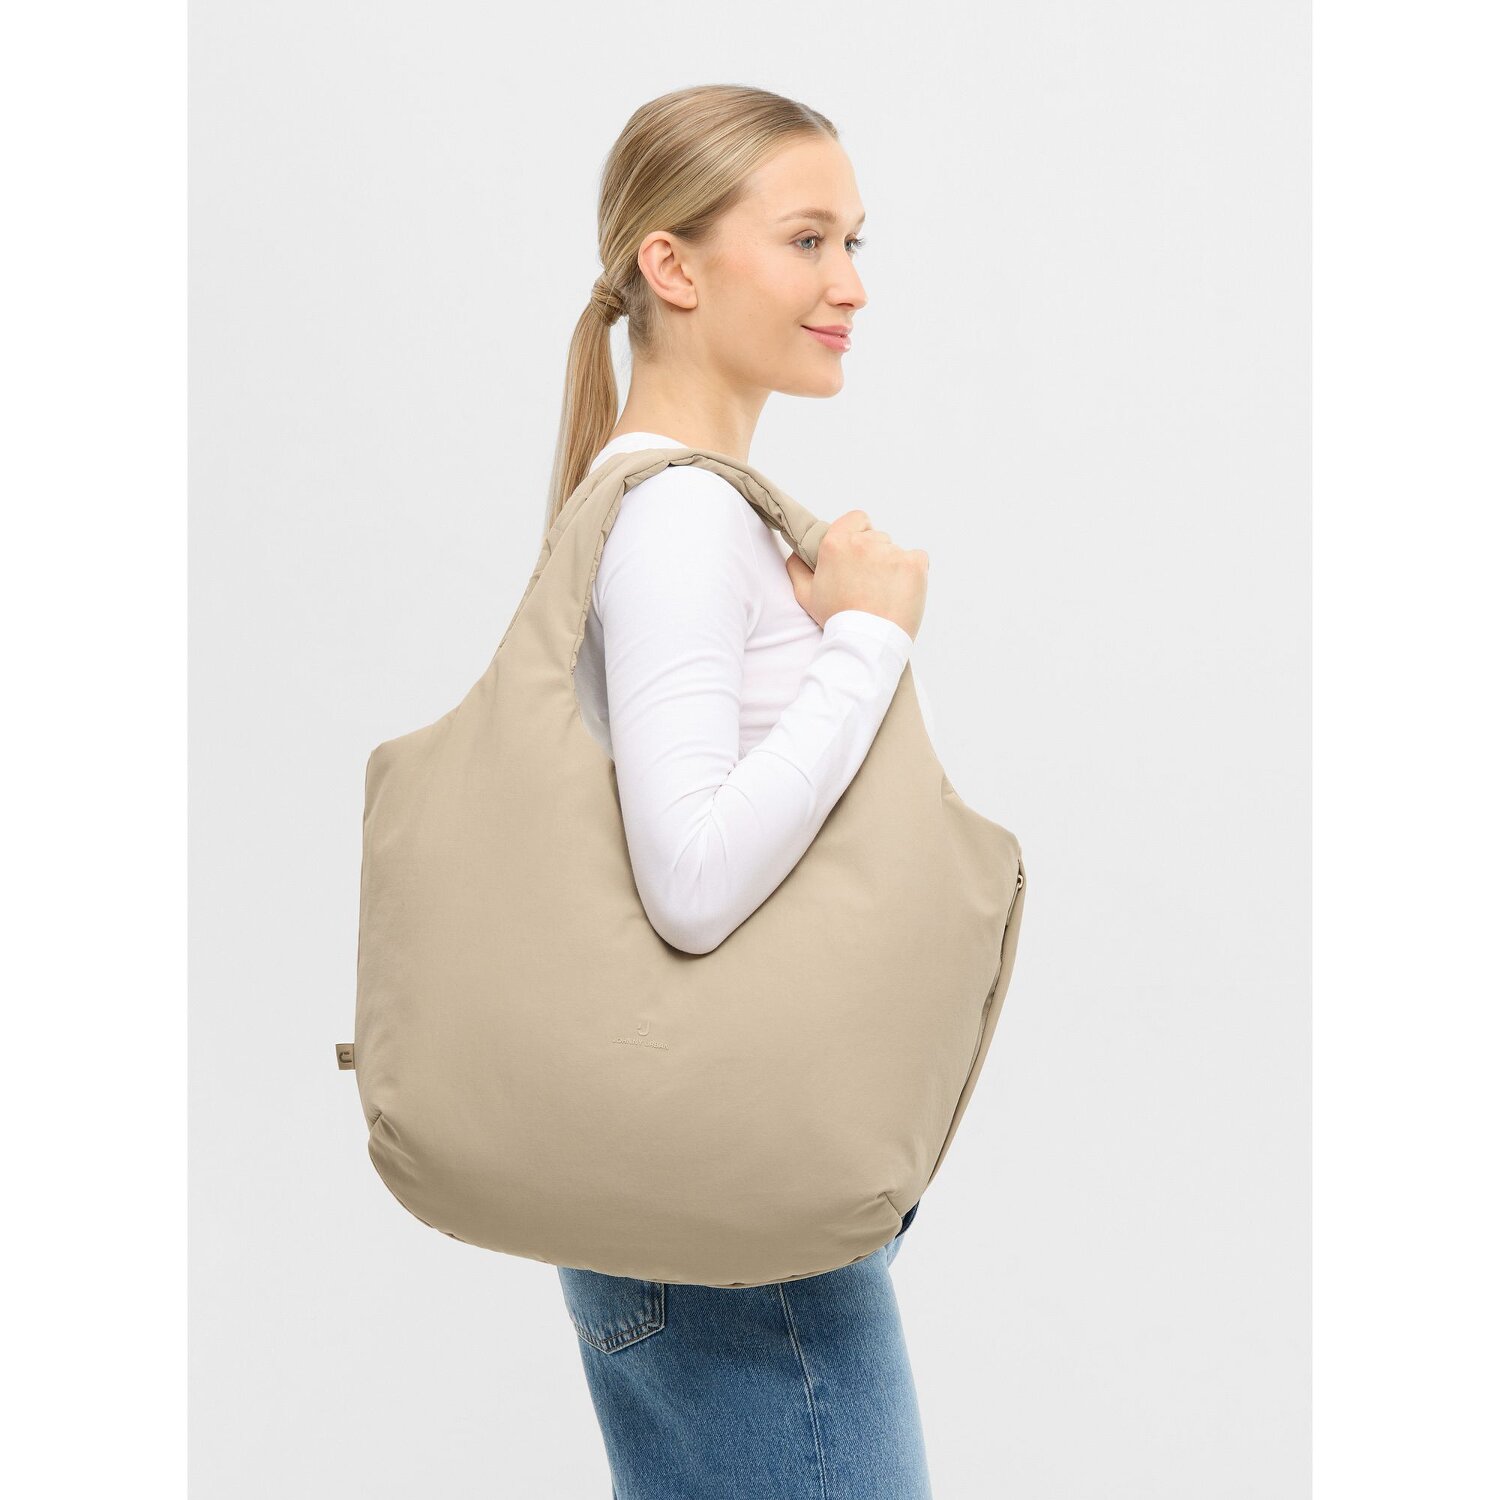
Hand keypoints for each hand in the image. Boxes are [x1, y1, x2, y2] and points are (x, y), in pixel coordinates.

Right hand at [785, 509, 927, 640]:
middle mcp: (864, 542)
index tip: (859, 552)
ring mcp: (891, 552)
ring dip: (893, 567)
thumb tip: (797, 553)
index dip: (859, 533)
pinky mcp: (914, 564)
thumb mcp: (806, 595)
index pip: (857, 518)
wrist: (867, 641)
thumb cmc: (838, 620)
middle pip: (877, 538)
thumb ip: (798, 567)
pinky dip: (913, 573)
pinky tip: (901, 592)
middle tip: (869, 583)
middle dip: (875, 556)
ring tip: (884, 594)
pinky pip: (917, 559)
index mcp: (837, 543)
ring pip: (896, 552)